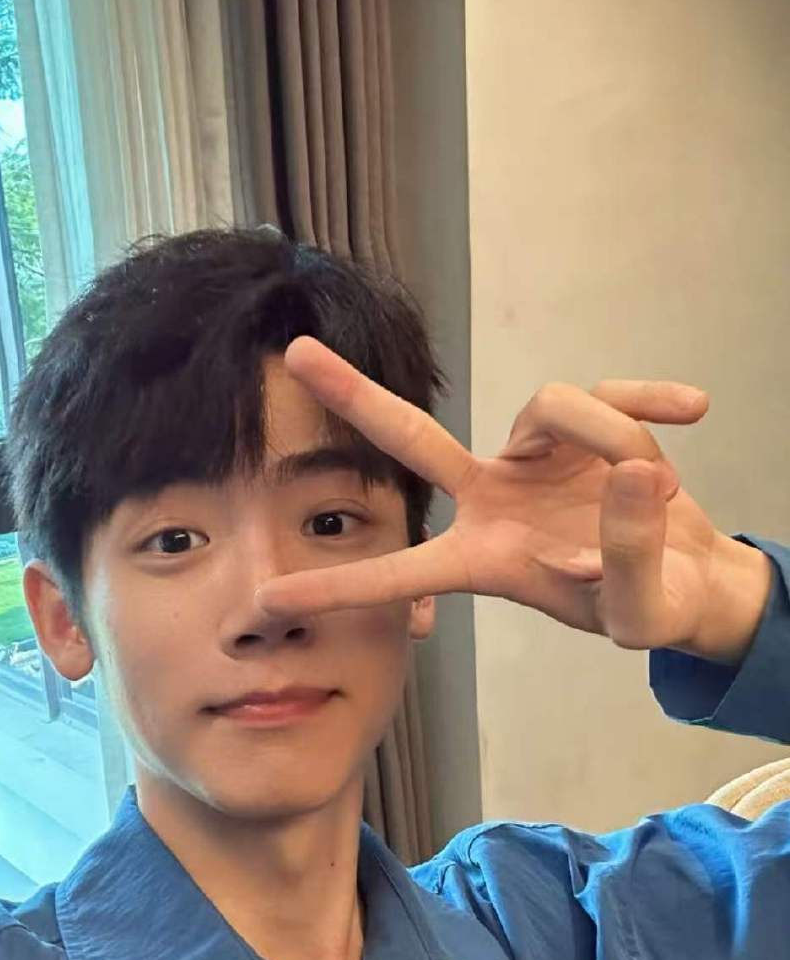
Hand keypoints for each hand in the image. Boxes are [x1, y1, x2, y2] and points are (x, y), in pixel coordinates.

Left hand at [255, 337, 772, 664]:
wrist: (689, 578)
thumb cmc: (648, 607)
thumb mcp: (639, 606)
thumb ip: (630, 554)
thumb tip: (629, 476)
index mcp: (486, 558)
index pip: (402, 572)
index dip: (339, 585)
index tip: (268, 595)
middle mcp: (495, 499)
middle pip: (412, 440)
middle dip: (354, 397)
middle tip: (292, 352)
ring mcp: (535, 457)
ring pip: (555, 406)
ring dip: (616, 436)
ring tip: (663, 488)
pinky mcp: (585, 423)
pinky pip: (613, 390)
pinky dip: (652, 398)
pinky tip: (692, 411)